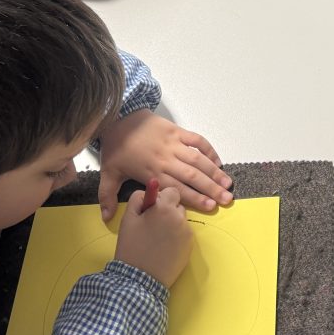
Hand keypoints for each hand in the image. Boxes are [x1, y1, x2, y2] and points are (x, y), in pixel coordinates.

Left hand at [97, 108, 233, 219]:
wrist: (118, 117)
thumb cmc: (116, 147)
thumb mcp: (108, 173)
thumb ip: (108, 195)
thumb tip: (105, 217)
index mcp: (152, 172)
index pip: (177, 189)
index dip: (195, 198)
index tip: (210, 206)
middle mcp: (166, 159)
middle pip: (192, 176)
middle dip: (211, 188)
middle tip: (227, 198)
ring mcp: (174, 144)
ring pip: (198, 159)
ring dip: (214, 171)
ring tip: (228, 183)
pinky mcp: (177, 131)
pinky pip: (197, 140)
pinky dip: (209, 150)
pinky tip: (218, 161)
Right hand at [114, 186, 191, 287]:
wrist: (140, 278)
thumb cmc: (131, 246)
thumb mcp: (128, 218)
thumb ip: (138, 199)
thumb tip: (149, 191)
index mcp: (164, 208)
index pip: (171, 191)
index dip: (161, 198)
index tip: (152, 209)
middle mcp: (180, 217)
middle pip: (178, 204)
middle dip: (167, 209)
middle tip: (153, 224)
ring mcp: (187, 232)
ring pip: (181, 219)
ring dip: (172, 222)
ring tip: (158, 237)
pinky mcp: (190, 245)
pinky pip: (184, 233)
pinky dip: (176, 236)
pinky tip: (165, 247)